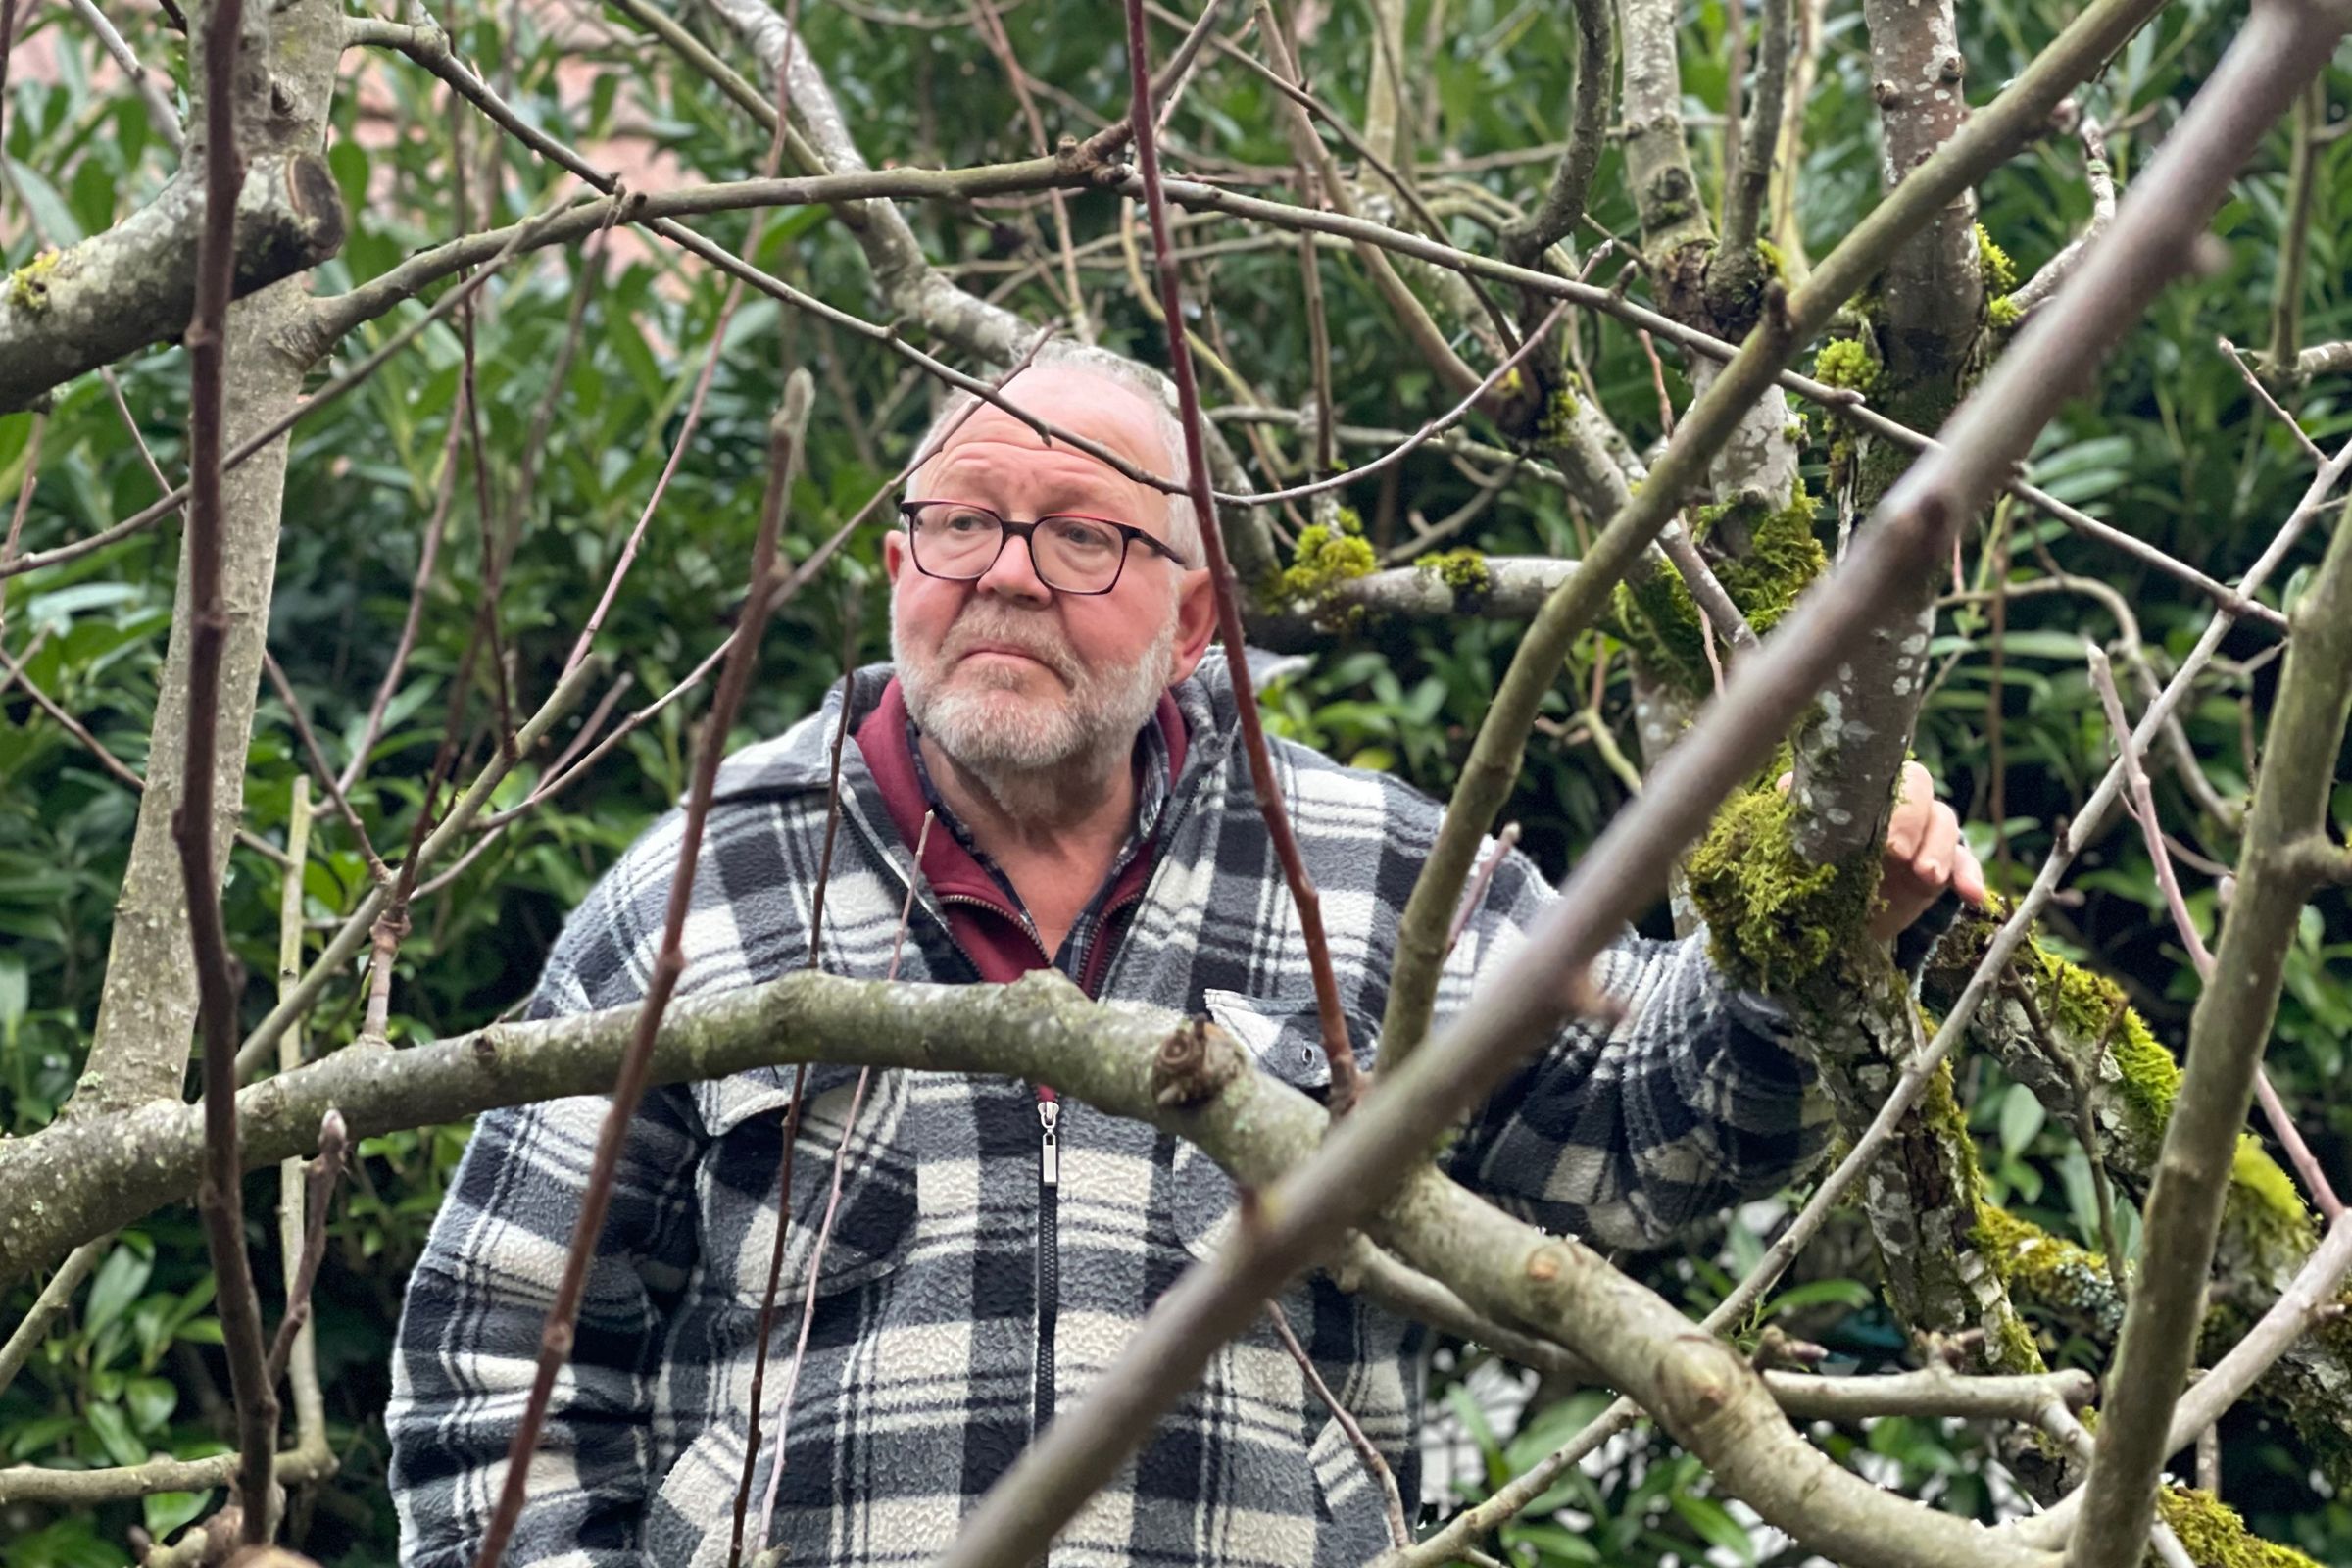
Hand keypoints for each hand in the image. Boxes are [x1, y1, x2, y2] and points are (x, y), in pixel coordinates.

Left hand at [1774, 761, 1985, 942]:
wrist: (1831, 914)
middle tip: (1899, 855)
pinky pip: (1965, 863)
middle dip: (1914, 823)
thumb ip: (1798, 812)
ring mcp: (1924, 835)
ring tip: (1928, 877)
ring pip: (1946, 824)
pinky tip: (1972, 896)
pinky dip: (1971, 877)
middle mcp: (1899, 806)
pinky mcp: (1943, 866)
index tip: (1884, 838)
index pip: (1889, 775)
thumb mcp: (1799, 840)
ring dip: (1941, 850)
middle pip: (1923, 793)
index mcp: (1867, 792)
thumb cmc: (1814, 864)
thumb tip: (1784, 788)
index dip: (1892, 801)